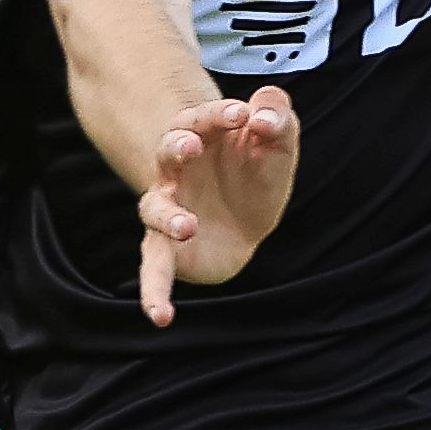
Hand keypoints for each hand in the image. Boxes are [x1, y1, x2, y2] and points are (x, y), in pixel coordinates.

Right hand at [135, 85, 299, 321]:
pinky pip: (154, 269)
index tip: (241, 113)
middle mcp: (176, 172)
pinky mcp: (167, 248)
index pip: (203, 119)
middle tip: (191, 146)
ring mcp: (168, 210)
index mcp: (201, 137)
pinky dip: (153, 292)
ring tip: (188, 225)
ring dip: (168, 216)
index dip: (218, 114)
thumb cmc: (256, 170)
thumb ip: (276, 116)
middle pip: (167, 152)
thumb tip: (261, 115)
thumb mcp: (277, 139)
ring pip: (154, 208)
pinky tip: (161, 316)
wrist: (246, 220)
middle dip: (177, 147)